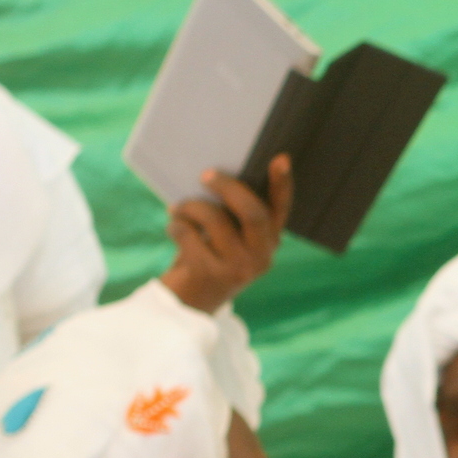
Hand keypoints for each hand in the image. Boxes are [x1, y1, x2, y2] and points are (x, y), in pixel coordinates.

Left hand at [159, 156, 291, 313]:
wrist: (192, 300)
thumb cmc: (211, 255)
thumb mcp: (232, 238)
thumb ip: (235, 215)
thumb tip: (214, 175)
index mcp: (271, 240)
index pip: (281, 208)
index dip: (282, 183)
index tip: (280, 158)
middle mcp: (262, 255)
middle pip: (252, 213)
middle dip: (228, 188)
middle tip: (206, 174)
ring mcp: (238, 267)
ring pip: (215, 220)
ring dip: (191, 207)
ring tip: (178, 208)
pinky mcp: (211, 274)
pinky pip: (189, 236)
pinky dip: (176, 226)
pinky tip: (174, 228)